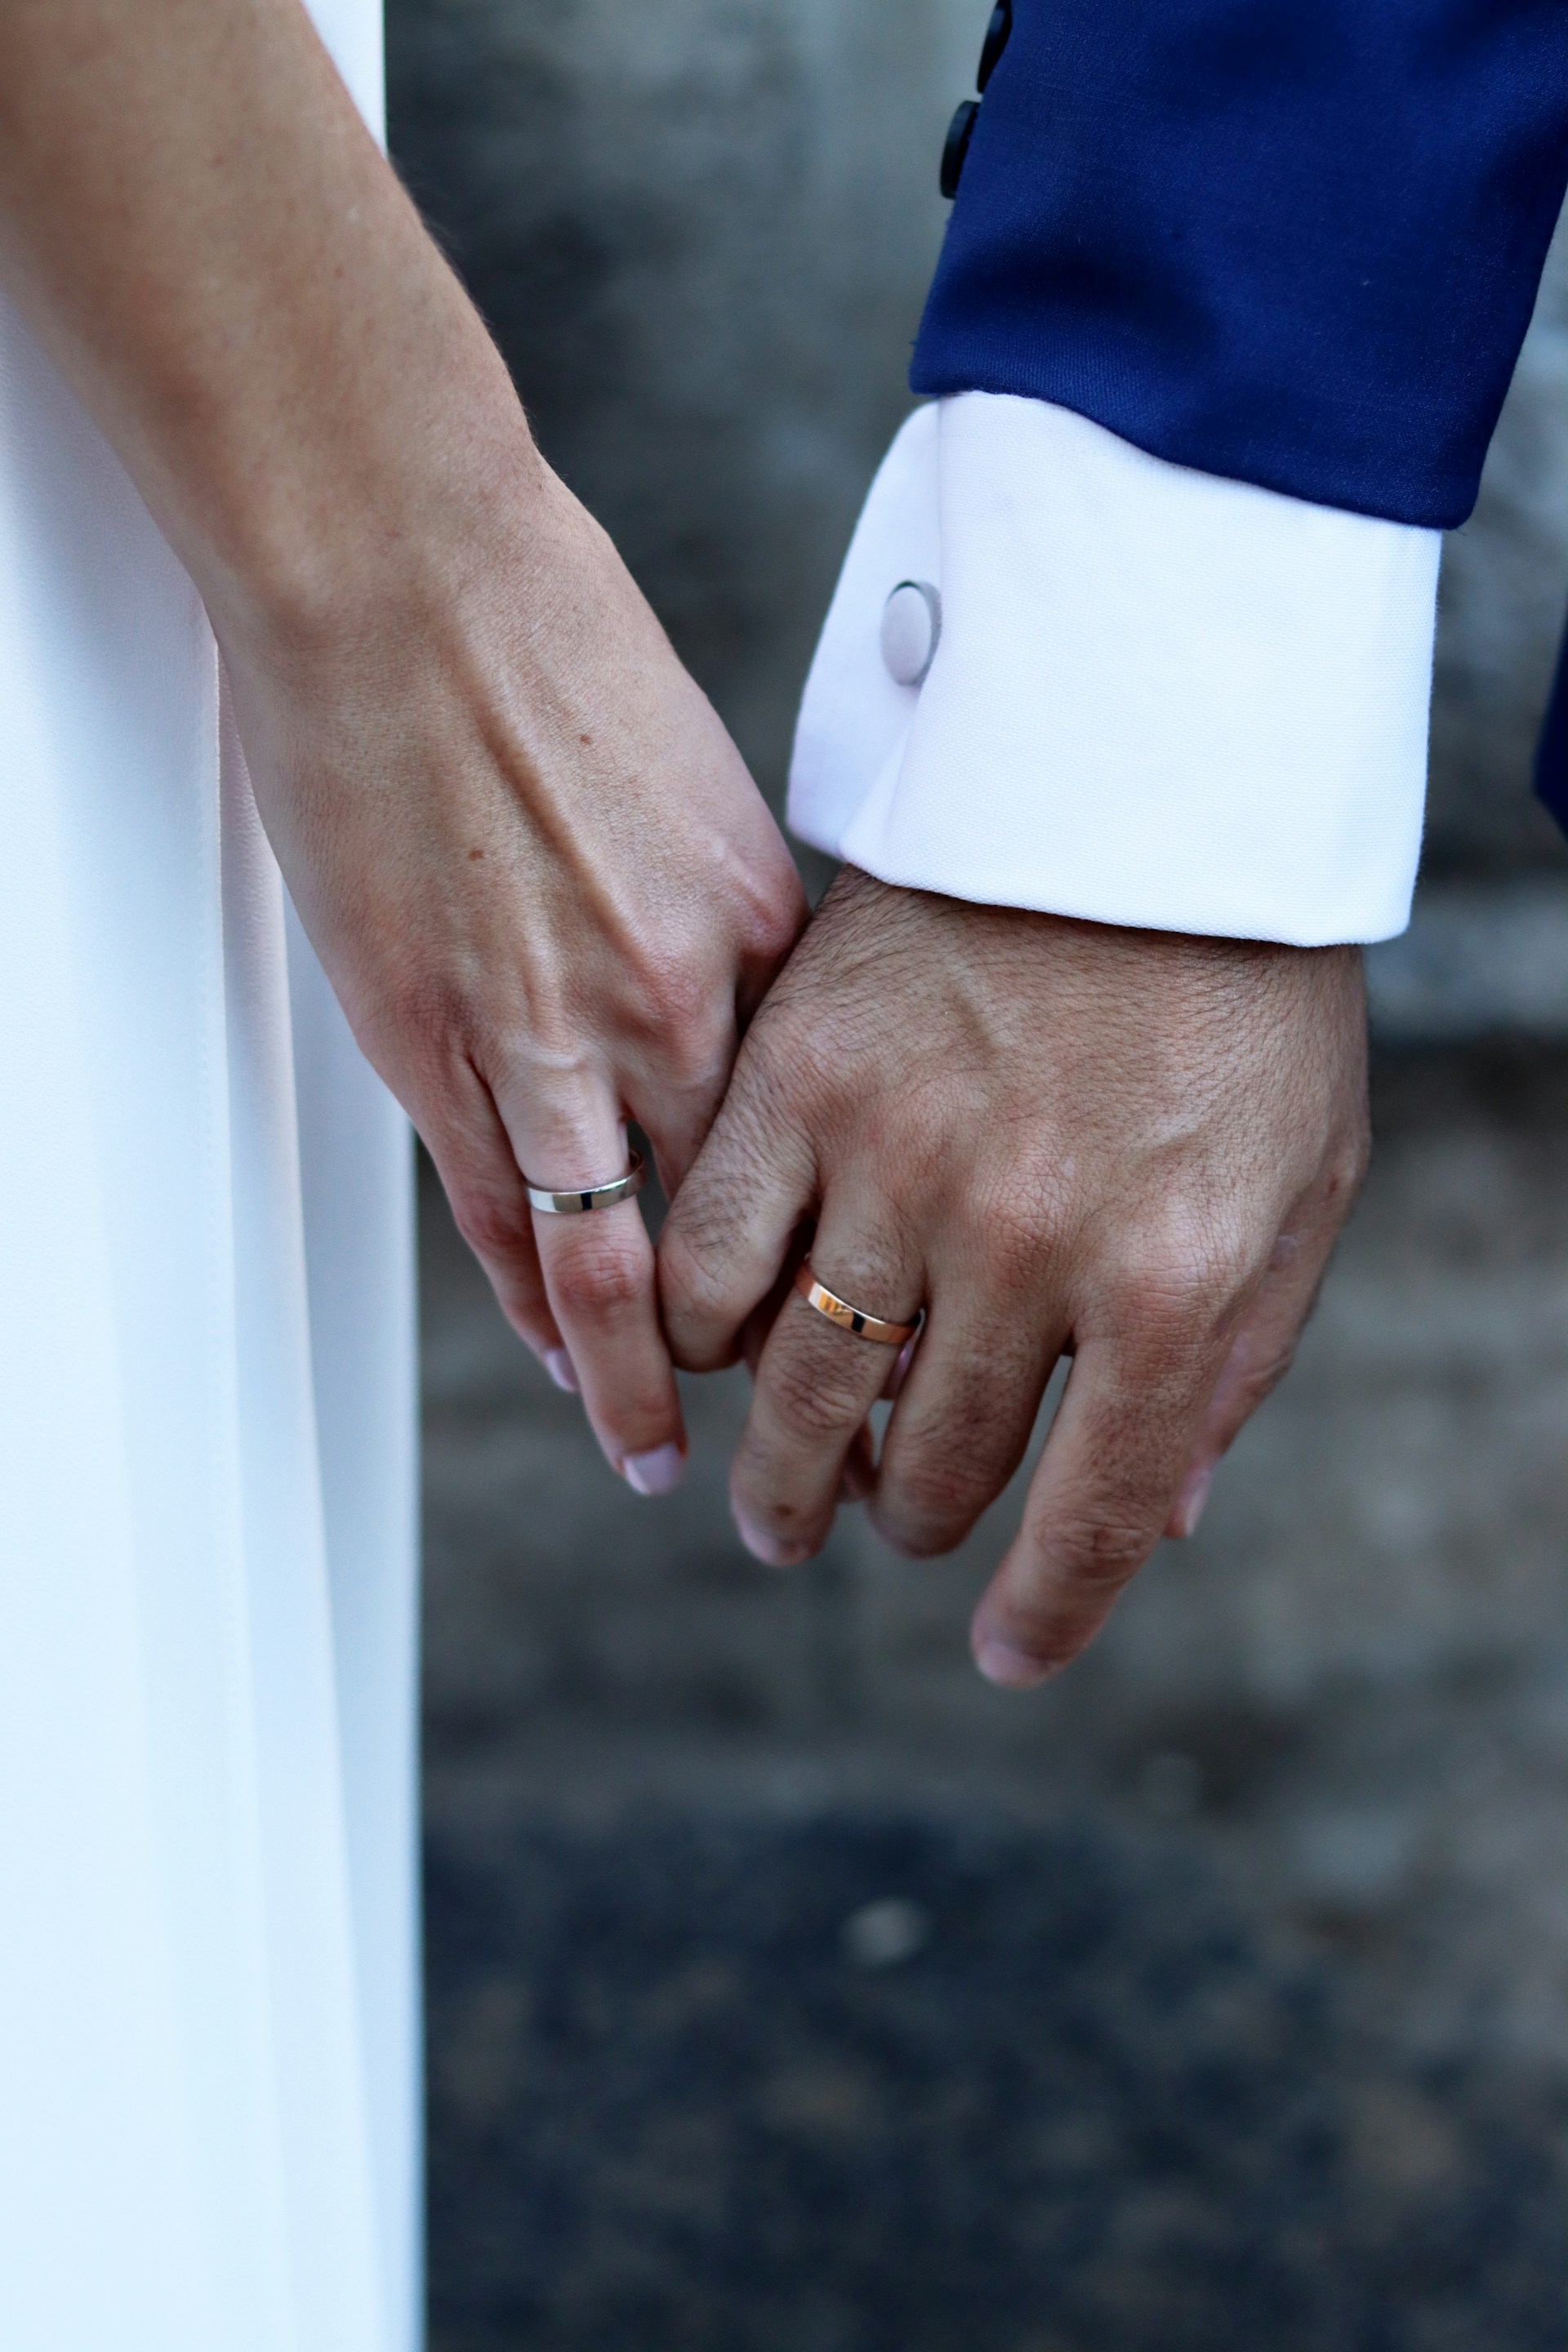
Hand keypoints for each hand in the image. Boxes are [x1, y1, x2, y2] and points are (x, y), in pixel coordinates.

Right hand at [0, 0, 805, 1494]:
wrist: (407, 577)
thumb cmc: (556, 654)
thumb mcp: (711, 796)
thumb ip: (754, 927)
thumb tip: (798, 1016)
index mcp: (767, 937)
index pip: (850, 1147)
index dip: (896, 1257)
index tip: (935, 1332)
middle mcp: (677, 1007)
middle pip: (758, 1232)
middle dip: (803, 1359)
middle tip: (837, 1453)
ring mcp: (551, 1039)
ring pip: (619, 1268)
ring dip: (650, 1384)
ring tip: (680, 1464)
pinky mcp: (436, 1049)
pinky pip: (503, 1226)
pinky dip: (540, 1316)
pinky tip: (575, 1372)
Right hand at [659, 867, 1367, 1678]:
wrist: (1154, 789)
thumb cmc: (1244, 991)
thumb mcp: (1300, 1182)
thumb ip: (1237, 1358)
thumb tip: (1164, 1518)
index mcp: (1172, 1280)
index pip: (1093, 1514)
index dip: (1046, 1612)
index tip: (1007, 1652)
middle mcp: (1026, 1243)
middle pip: (928, 1466)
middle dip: (908, 1526)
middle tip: (886, 1526)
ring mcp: (899, 1159)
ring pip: (797, 1390)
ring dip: (779, 1478)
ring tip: (772, 1506)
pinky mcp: (799, 1078)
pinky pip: (706, 1257)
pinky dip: (699, 1331)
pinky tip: (716, 1350)